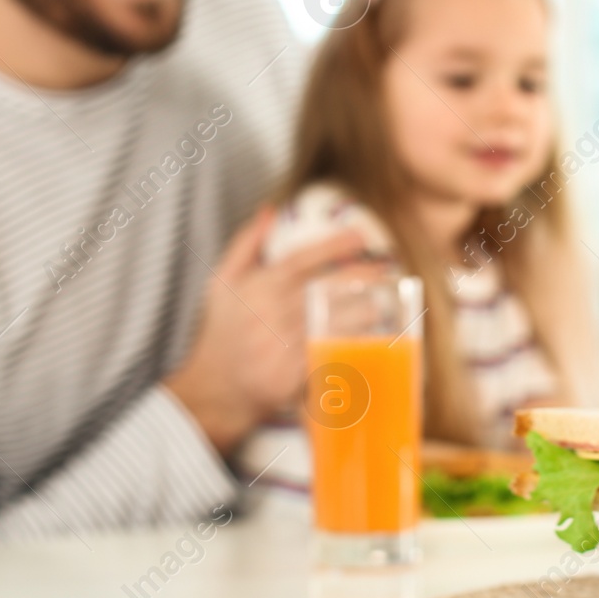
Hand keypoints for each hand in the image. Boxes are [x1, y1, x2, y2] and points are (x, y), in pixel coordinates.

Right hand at [164, 208, 367, 453]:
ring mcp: (283, 347)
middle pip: (326, 290)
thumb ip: (246, 244)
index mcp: (260, 288)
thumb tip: (270, 210)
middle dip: (360, 277)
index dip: (334, 246)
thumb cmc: (222, 330)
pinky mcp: (293, 377)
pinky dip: (351, 348)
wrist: (213, 387)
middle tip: (384, 269)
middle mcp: (273, 315)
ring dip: (363, 313)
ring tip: (383, 304)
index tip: (360, 236)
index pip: (302, 259)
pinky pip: (330, 357)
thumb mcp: (223, 282)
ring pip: (333, 324)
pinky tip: (370, 340)